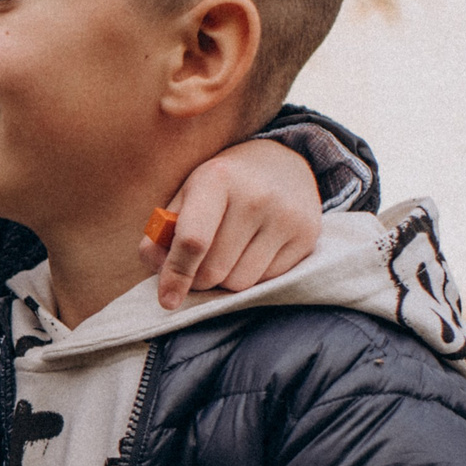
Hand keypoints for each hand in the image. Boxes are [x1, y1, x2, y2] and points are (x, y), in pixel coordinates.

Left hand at [142, 135, 320, 310]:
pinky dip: (252, 276)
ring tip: (228, 254)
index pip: (193, 240)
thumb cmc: (223, 185)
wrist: (283, 164)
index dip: (176, 274)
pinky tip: (253, 251)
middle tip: (199, 266)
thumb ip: (162, 232)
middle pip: (215, 270)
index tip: (166, 300)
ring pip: (240, 283)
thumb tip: (159, 273)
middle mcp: (256, 196)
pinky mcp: (306, 235)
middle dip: (199, 279)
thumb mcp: (187, 194)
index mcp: (217, 178)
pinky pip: (267, 281)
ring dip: (226, 280)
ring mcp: (285, 216)